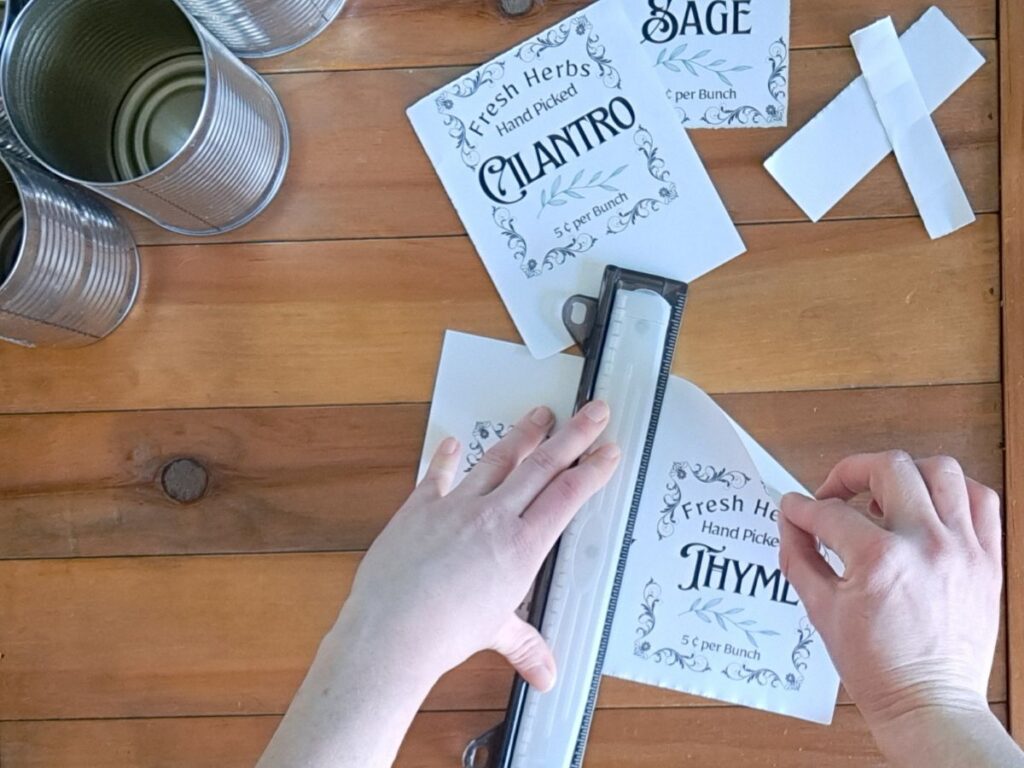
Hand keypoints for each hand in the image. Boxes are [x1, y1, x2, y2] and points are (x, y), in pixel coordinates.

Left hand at [339, 401, 620, 692]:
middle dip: (573, 434)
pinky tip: (452, 442)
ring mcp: (456, 507)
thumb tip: (546, 675)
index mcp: (520, 547)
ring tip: (540, 414)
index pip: (567, 497)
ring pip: (498, 460)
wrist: (392, 629)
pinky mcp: (420, 507)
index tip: (609, 449)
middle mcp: (493, 518)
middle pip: (543, 466)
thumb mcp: (495, 634)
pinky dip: (446, 457)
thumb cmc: (444, 633)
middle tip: (594, 410)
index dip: (592, 469)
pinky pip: (438, 475)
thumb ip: (525, 647)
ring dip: (522, 435)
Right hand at [779, 451, 1000, 727]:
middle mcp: (925, 545)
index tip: (795, 511)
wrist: (927, 704)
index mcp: (879, 561)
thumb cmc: (878, 667)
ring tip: (887, 496)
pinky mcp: (987, 560)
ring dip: (906, 475)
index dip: (802, 509)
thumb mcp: (820, 610)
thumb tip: (790, 520)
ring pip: (941, 471)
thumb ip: (799, 556)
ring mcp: (962, 550)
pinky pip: (981, 501)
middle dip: (850, 472)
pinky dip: (954, 492)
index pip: (829, 512)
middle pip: (888, 468)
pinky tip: (930, 508)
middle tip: (836, 492)